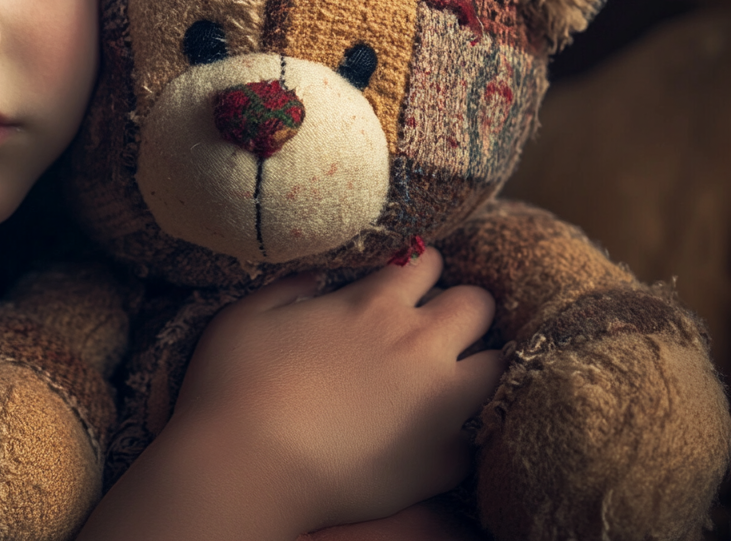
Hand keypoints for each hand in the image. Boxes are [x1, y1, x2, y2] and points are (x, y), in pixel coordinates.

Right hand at [78, 247, 501, 539]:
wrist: (248, 467)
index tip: (403, 283)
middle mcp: (419, 346)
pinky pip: (471, 440)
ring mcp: (438, 406)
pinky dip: (454, 437)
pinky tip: (425, 440)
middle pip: (476, 305)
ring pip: (495, 367)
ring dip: (474, 366)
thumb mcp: (245, 315)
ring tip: (444, 379)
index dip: (416, 269)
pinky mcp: (441, 461)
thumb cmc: (235, 386)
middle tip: (433, 327)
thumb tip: (314, 279)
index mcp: (374, 306)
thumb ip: (286, 288)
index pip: (426, 263)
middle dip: (461, 309)